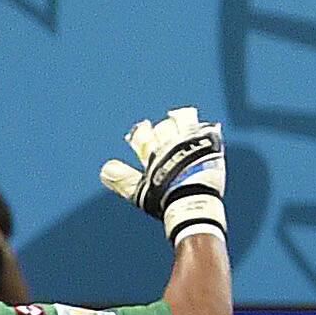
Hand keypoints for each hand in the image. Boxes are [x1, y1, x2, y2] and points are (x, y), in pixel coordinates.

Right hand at [99, 105, 227, 240]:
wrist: (193, 198)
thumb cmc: (166, 199)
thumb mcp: (139, 192)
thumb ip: (123, 179)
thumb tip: (105, 170)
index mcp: (152, 153)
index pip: (143, 136)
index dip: (141, 133)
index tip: (142, 130)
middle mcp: (171, 144)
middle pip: (164, 128)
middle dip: (162, 128)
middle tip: (164, 127)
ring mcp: (192, 143)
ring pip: (184, 120)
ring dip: (181, 118)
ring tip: (181, 115)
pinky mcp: (210, 146)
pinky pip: (208, 130)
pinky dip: (206, 129)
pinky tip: (208, 128)